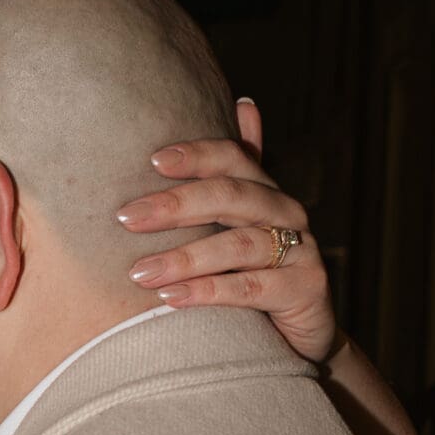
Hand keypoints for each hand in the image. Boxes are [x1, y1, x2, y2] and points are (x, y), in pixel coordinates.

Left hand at [116, 99, 340, 367]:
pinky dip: (209, 291)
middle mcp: (287, 212)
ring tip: (140, 272)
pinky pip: (251, 287)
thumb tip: (244, 101)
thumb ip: (232, 175)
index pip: (232, 158)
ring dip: (185, 257)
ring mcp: (302, 249)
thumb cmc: (255, 273)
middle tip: (127, 218)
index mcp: (265, 190)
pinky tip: (172, 298)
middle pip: (232, 196)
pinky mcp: (307, 288)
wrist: (299, 333)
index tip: (151, 161)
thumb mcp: (238, 224)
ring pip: (240, 244)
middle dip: (176, 205)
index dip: (196, 155)